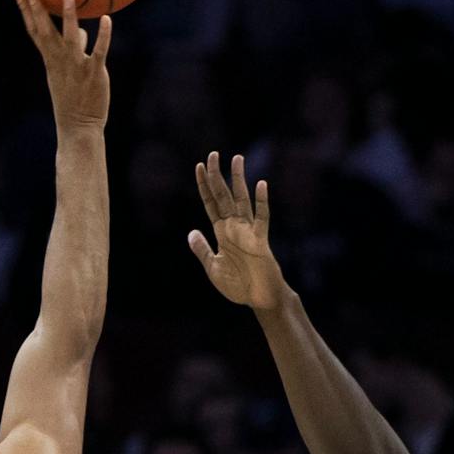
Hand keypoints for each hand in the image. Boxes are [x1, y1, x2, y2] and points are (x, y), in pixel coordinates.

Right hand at [16, 0, 111, 128]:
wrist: (79, 126)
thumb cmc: (74, 98)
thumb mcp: (68, 73)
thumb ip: (72, 51)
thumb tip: (81, 33)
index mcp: (50, 59)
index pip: (34, 31)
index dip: (26, 12)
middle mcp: (60, 60)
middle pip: (46, 31)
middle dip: (38, 11)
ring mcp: (76, 66)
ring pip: (71, 37)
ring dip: (69, 18)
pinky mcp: (94, 72)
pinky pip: (99, 50)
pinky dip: (104, 35)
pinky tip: (107, 19)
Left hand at [188, 153, 290, 310]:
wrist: (260, 300)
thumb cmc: (239, 286)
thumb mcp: (213, 267)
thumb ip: (202, 249)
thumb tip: (191, 232)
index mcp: (222, 233)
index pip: (211, 203)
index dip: (204, 186)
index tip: (199, 166)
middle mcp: (234, 228)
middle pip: (224, 196)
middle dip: (217, 175)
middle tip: (213, 154)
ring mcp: (248, 232)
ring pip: (242, 200)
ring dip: (238, 180)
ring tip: (237, 159)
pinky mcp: (260, 241)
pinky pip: (261, 218)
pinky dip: (262, 202)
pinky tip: (261, 185)